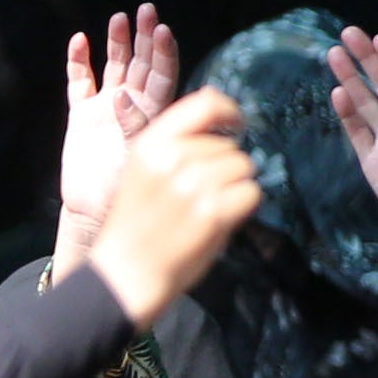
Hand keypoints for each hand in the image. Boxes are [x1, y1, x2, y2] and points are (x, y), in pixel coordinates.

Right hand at [49, 8, 175, 246]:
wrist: (96, 212)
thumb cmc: (128, 191)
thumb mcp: (137, 159)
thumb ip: (134, 129)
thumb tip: (125, 99)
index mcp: (154, 115)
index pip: (162, 76)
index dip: (164, 53)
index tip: (164, 31)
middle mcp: (133, 106)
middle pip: (141, 64)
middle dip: (145, 38)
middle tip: (147, 10)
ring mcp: (106, 109)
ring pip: (114, 67)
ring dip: (117, 43)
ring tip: (120, 18)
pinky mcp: (82, 115)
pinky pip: (80, 82)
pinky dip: (79, 62)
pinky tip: (79, 41)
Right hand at [79, 87, 264, 327]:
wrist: (125, 272)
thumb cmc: (138, 221)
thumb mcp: (143, 170)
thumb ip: (177, 142)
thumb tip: (222, 113)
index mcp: (150, 145)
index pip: (204, 104)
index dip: (230, 111)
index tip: (237, 124)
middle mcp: (171, 159)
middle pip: (230, 146)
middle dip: (226, 167)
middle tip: (202, 194)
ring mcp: (192, 185)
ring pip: (244, 167)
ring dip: (235, 185)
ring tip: (207, 206)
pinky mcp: (212, 212)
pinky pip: (251, 192)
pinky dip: (243, 206)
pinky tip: (219, 218)